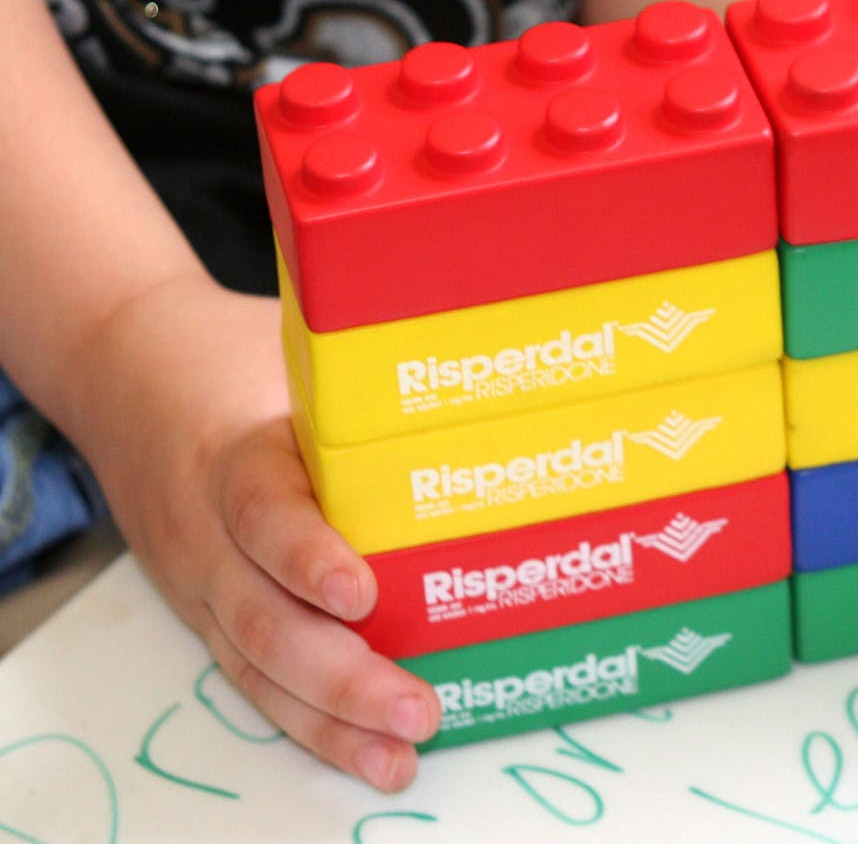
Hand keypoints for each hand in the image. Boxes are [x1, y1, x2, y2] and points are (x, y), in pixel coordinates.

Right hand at [74, 277, 441, 790]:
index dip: (307, 556)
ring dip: (331, 721)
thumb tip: (478, 372)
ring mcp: (205, 583)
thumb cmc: (236, 361)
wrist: (129, 376)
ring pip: (257, 667)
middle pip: (264, 619)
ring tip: (399, 756)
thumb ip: (363, 374)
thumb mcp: (293, 353)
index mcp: (236, 457)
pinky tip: (369, 754)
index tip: (360, 591)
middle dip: (343, 675)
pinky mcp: (212, 613)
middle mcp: (211, 533)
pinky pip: (255, 678)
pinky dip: (311, 722)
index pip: (263, 512)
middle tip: (417, 706)